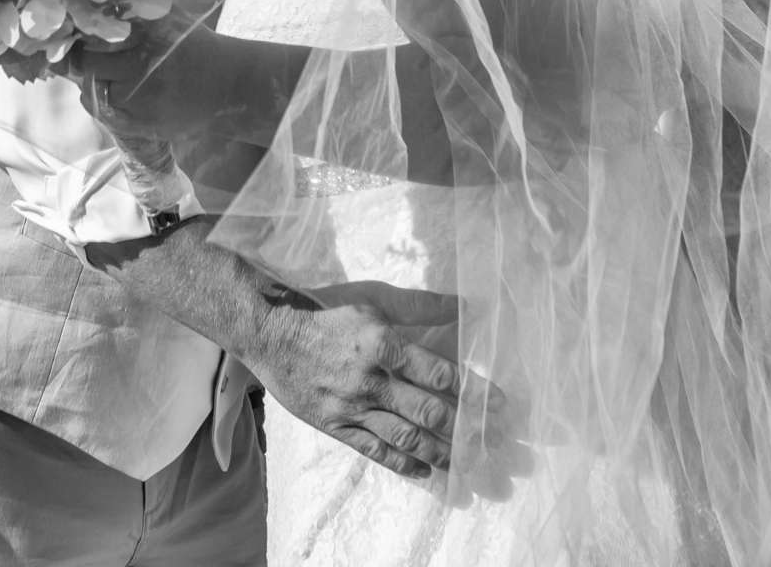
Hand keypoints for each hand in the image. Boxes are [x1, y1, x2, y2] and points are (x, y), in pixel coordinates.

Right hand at [249, 281, 505, 482]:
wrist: (270, 331)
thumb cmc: (324, 308)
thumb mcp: (374, 298)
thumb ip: (421, 306)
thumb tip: (465, 304)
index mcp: (383, 345)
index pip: (440, 375)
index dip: (474, 392)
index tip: (499, 404)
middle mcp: (371, 381)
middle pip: (429, 412)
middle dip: (466, 429)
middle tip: (495, 441)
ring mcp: (352, 407)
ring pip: (406, 438)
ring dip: (441, 452)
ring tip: (468, 462)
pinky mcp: (335, 425)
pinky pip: (374, 451)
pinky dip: (403, 463)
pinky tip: (425, 471)